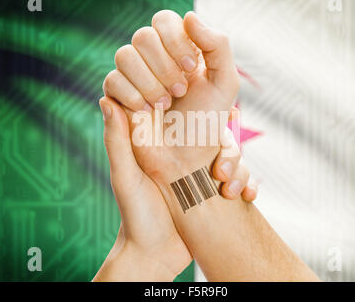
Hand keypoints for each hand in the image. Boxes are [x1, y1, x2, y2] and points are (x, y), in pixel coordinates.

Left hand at [93, 98, 257, 280]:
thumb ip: (117, 141)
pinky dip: (248, 185)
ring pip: (233, 155)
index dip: (201, 106)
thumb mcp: (125, 176)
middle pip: (217, 133)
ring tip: (229, 190)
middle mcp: (185, 154)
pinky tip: (247, 197)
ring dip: (239, 169)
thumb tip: (106, 98)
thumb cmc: (135, 215)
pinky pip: (240, 178)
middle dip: (228, 147)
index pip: (186, 114)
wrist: (155, 255)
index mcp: (163, 145)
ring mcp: (203, 172)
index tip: (217, 107)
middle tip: (220, 170)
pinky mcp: (215, 189)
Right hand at [102, 10, 238, 188]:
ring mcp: (134, 78)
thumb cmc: (208, 122)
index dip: (175, 40)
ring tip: (165, 104)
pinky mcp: (118, 97)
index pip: (164, 21)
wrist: (188, 159)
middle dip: (163, 65)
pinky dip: (132, 95)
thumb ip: (217, 45)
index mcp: (178, 51)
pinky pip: (112, 80)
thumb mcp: (225, 83)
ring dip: (148, 81)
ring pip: (124, 55)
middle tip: (180, 91)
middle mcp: (154, 61)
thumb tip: (188, 16)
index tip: (192, 68)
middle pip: (143, 36)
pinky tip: (148, 111)